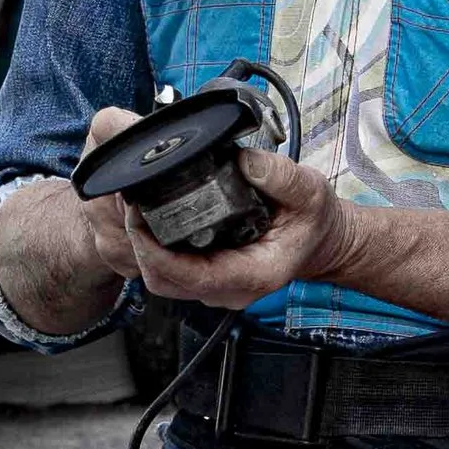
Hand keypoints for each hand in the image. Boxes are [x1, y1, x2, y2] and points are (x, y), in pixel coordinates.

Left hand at [69, 106, 355, 308]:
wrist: (319, 240)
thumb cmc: (312, 221)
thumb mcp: (309, 191)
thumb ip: (280, 177)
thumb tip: (244, 160)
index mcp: (253, 275)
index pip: (191, 276)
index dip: (156, 252)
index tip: (139, 217)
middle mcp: (228, 289)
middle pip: (165, 281)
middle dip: (139, 246)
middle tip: (129, 203)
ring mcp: (214, 287)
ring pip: (161, 279)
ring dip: (141, 247)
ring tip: (134, 205)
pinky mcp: (204, 277)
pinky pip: (168, 270)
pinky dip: (152, 247)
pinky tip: (147, 216)